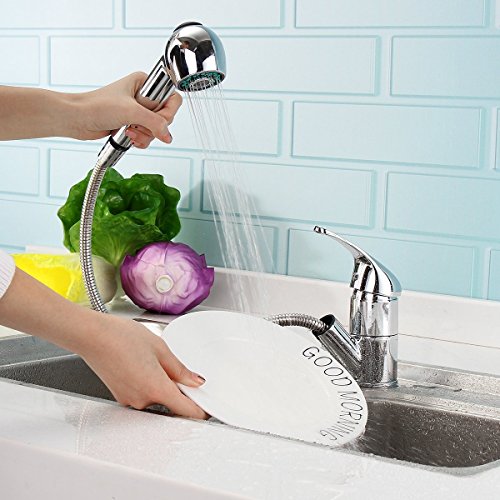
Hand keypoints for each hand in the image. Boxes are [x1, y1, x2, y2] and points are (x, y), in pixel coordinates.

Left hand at [73, 72, 181, 147]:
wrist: (77, 119)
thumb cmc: (96, 106)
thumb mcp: (131, 111)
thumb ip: (155, 123)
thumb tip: (168, 135)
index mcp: (144, 84)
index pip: (171, 99)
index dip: (167, 112)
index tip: (157, 119)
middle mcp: (142, 97)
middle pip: (165, 117)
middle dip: (152, 127)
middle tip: (138, 124)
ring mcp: (137, 112)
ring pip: (156, 130)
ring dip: (144, 135)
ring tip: (129, 131)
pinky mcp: (132, 125)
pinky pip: (146, 136)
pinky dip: (139, 140)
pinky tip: (127, 136)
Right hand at [80, 314, 207, 418]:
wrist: (92, 336)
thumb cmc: (121, 337)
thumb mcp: (160, 348)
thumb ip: (180, 369)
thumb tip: (195, 381)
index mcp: (156, 388)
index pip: (186, 411)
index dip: (201, 411)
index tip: (208, 408)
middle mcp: (142, 400)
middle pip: (171, 405)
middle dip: (180, 392)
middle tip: (181, 372)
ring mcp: (129, 400)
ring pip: (156, 399)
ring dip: (162, 386)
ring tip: (155, 361)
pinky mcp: (121, 396)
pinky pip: (142, 395)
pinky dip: (149, 385)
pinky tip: (143, 366)